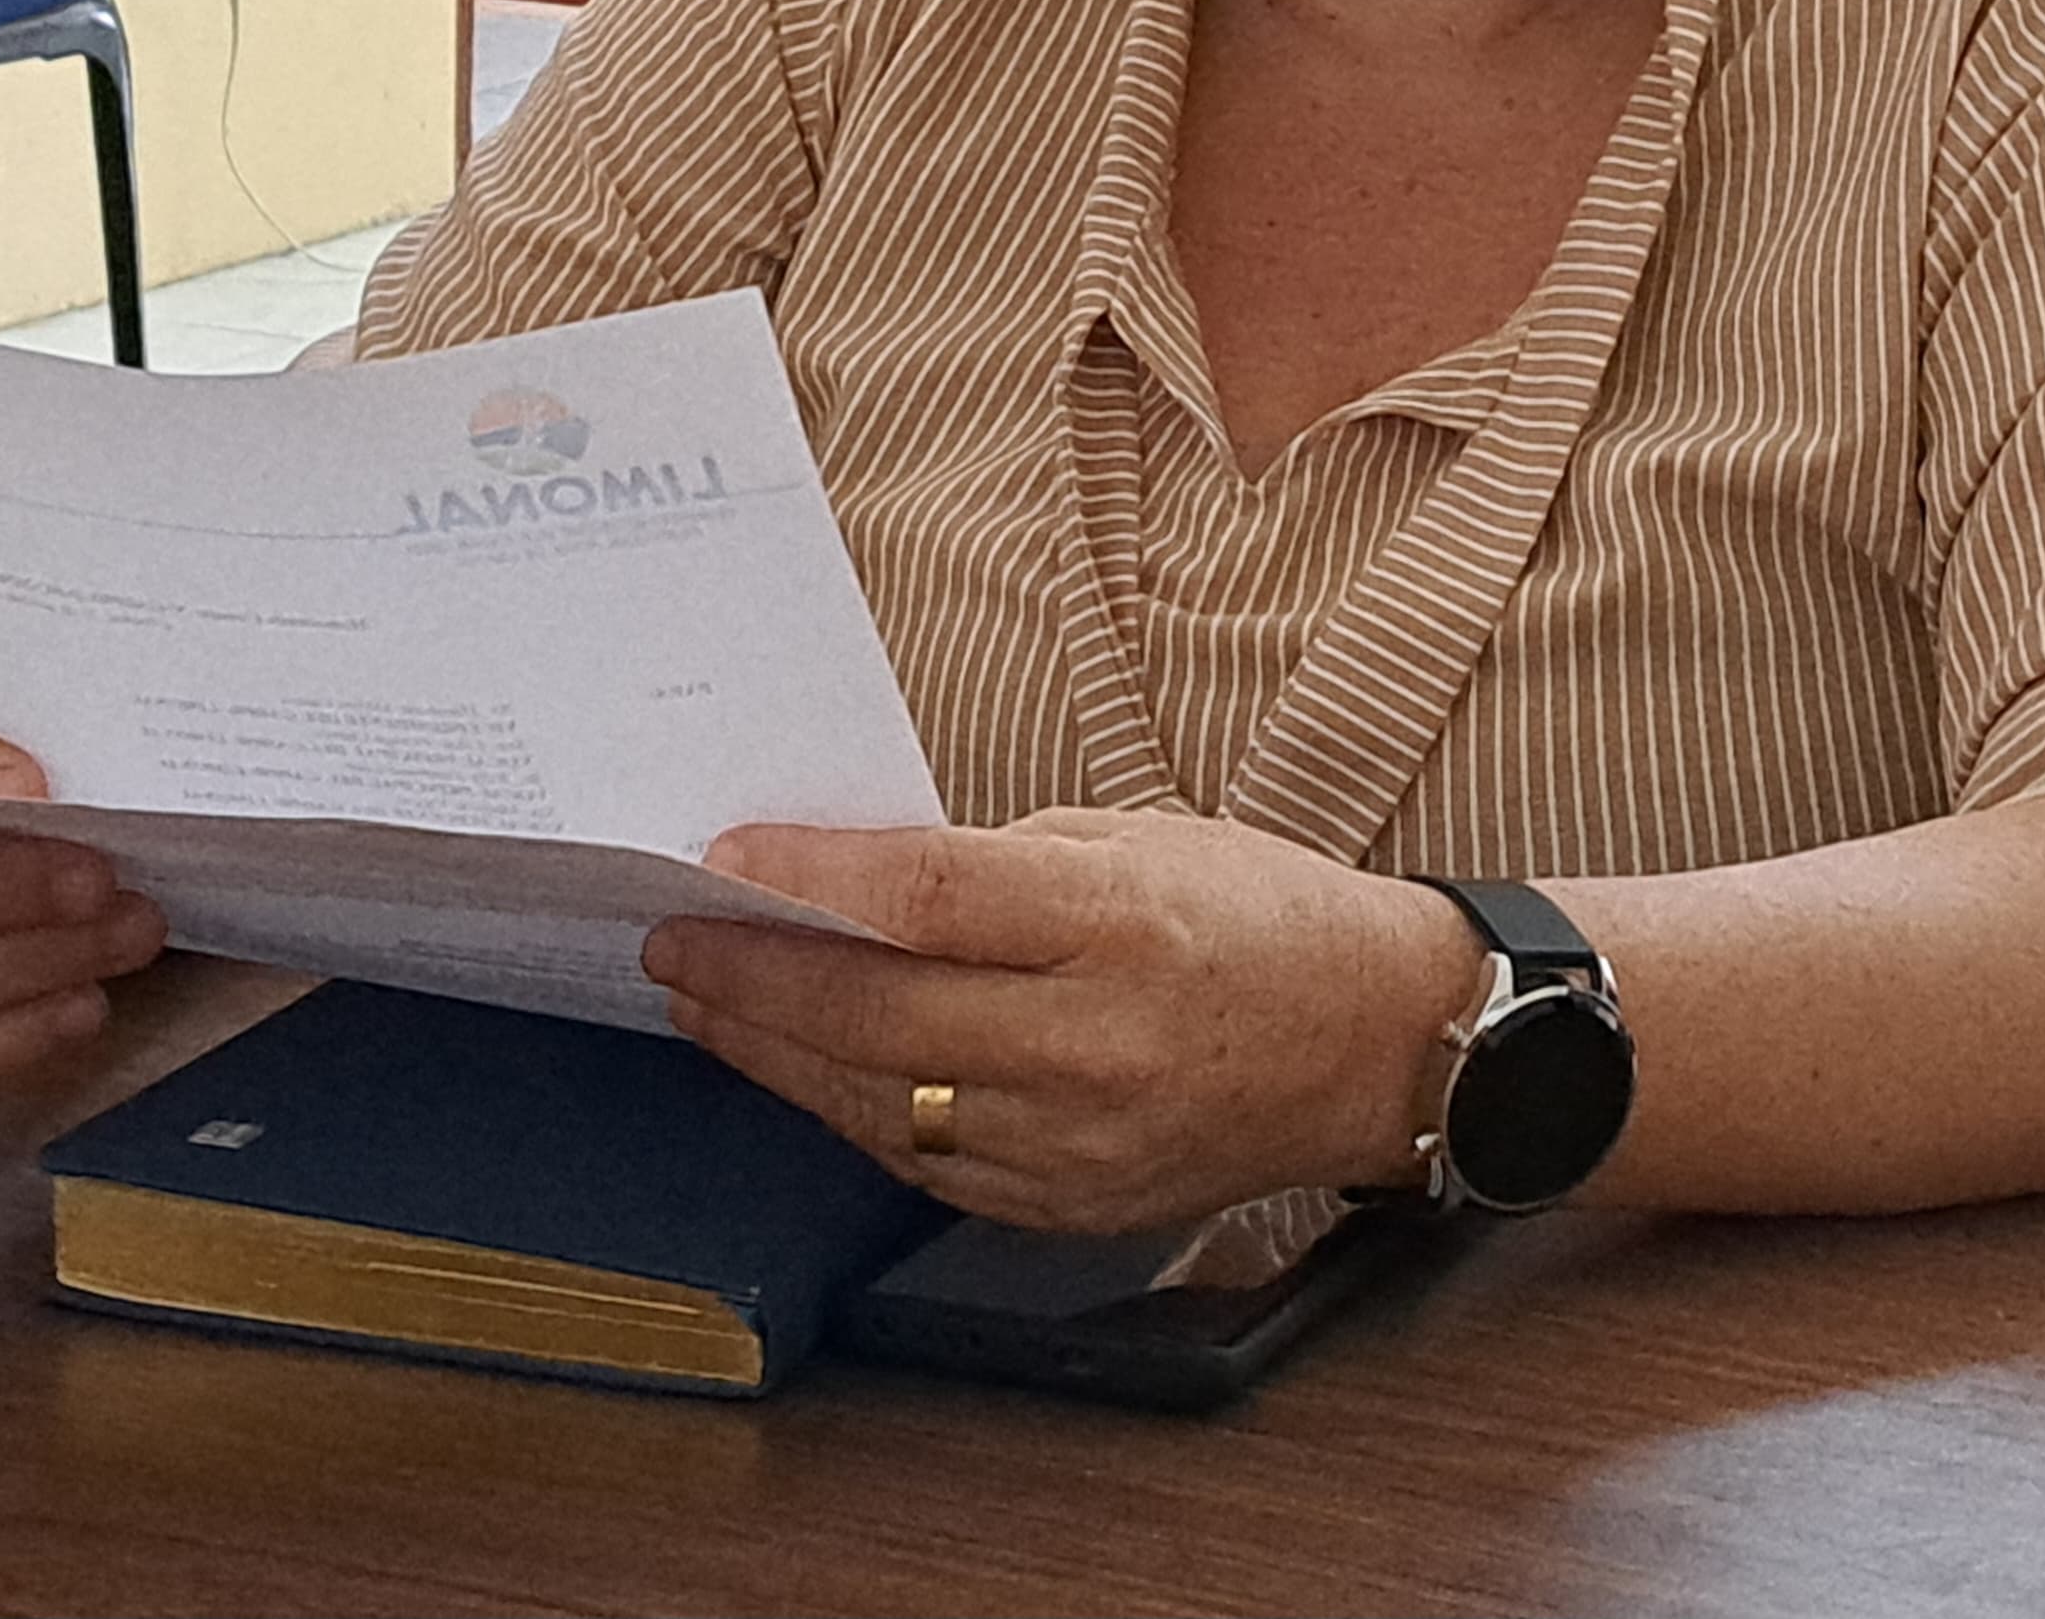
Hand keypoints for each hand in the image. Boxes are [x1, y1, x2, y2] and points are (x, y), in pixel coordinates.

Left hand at [643, 809, 1483, 1233]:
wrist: (1375, 1045)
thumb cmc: (1259, 917)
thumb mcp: (1139, 838)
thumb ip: (996, 865)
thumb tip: (855, 879)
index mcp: (1120, 922)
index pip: (925, 898)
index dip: (807, 878)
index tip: (721, 857)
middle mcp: (1096, 1044)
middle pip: (879, 1014)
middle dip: (753, 978)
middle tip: (670, 941)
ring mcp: (1079, 1141)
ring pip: (881, 1105)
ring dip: (777, 1055)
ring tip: (706, 1006)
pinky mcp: (1069, 1206)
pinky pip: (924, 1163)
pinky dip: (851, 1111)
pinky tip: (804, 1070)